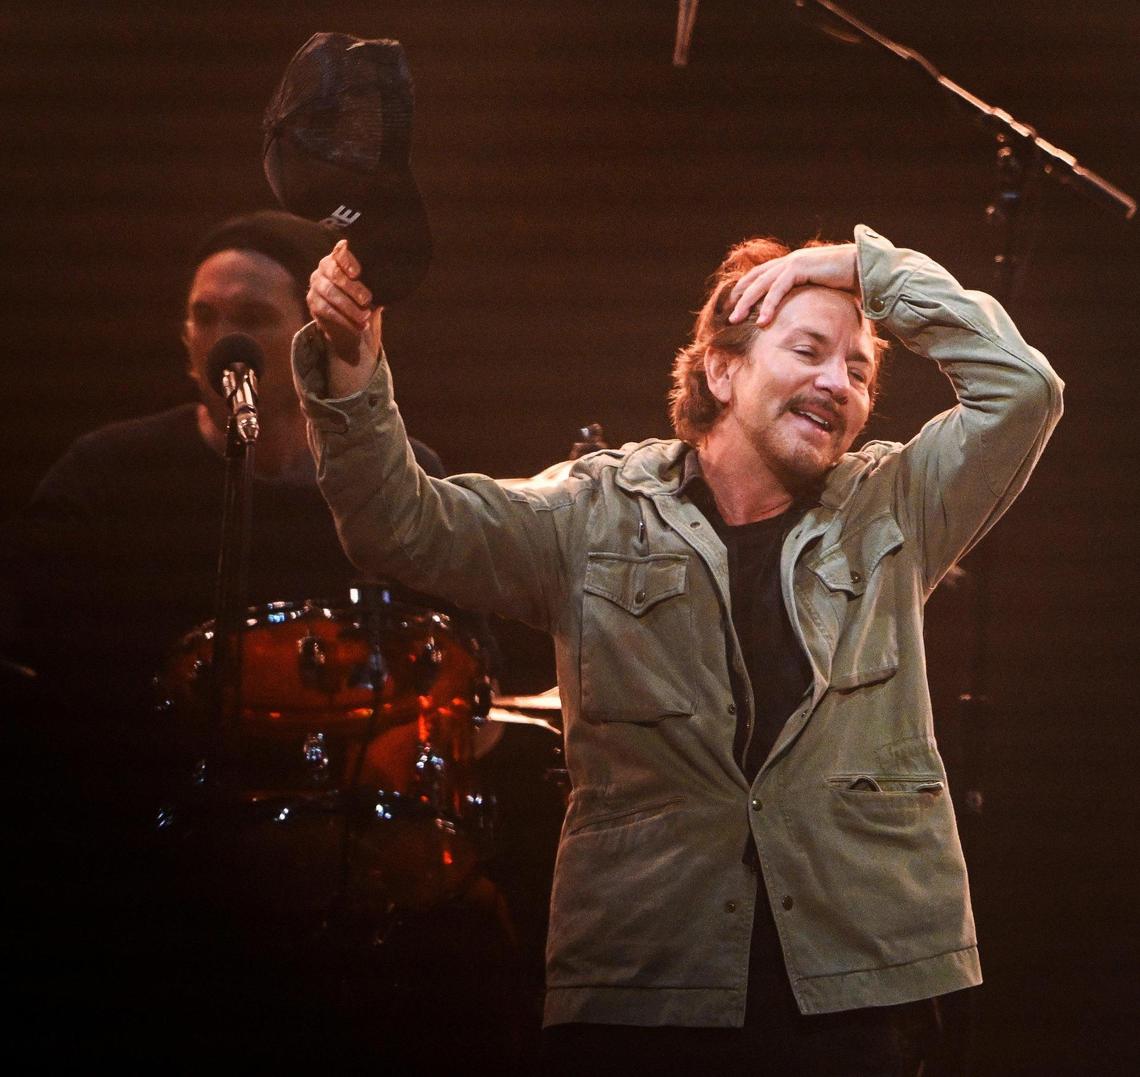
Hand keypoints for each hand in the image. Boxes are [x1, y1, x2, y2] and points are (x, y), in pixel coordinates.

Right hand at [308, 240, 382, 394]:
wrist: (353, 325)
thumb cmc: (365, 300)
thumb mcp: (372, 288)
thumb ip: (375, 280)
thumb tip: (391, 277)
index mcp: (340, 257)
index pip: (340, 253)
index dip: (348, 261)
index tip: (358, 273)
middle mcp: (324, 267)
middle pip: (335, 274)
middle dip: (353, 288)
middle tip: (367, 300)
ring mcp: (316, 285)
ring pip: (331, 293)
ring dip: (350, 307)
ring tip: (365, 317)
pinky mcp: (313, 303)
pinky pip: (328, 310)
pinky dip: (345, 320)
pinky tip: (358, 326)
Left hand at [728, 244, 858, 325]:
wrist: (865, 268)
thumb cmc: (847, 283)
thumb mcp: (818, 292)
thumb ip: (804, 298)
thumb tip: (800, 316)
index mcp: (790, 265)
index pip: (759, 276)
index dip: (744, 289)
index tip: (732, 306)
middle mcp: (789, 261)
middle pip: (755, 280)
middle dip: (738, 298)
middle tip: (727, 316)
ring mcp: (793, 261)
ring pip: (761, 284)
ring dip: (746, 303)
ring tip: (734, 320)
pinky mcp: (800, 267)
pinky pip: (778, 289)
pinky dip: (768, 305)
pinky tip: (761, 321)